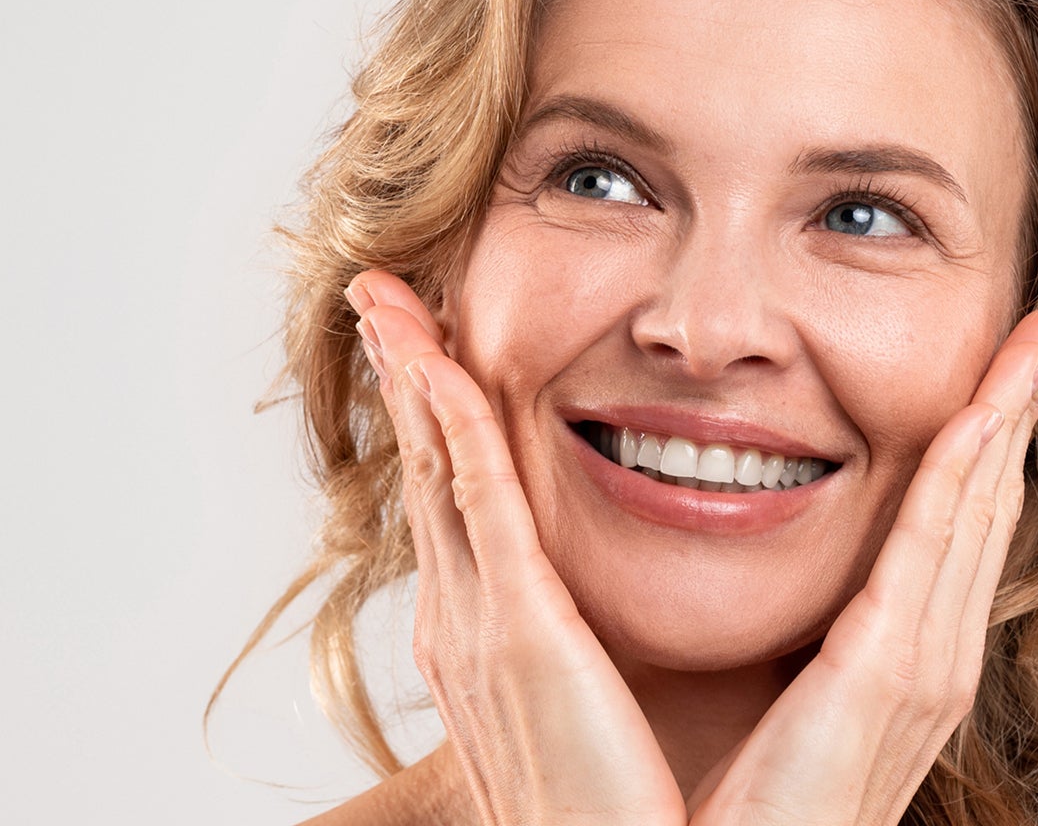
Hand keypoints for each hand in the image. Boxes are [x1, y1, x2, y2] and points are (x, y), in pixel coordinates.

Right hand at [348, 270, 686, 825]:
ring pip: (437, 467)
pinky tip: (437, 361)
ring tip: (388, 302)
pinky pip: (479, 499)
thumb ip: (580, 646)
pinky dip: (454, 422)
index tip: (424, 351)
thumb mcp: (585, 707)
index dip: (433, 420)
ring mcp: (479, 621)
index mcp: (483, 635)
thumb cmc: (617, 807)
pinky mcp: (520, 631)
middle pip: (425, 469)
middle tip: (381, 301)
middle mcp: (463, 618)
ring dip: (412, 376)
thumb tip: (603, 605)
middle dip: (402, 379)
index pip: (452, 501)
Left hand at [688, 308, 1037, 825]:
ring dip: (1006, 421)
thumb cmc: (752, 806)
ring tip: (1034, 347)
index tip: (1007, 369)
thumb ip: (811, 635)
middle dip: (1019, 411)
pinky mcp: (887, 675)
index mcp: (909, 657)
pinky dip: (962, 478)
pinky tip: (980, 416)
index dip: (990, 440)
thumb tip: (782, 568)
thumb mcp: (793, 697)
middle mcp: (934, 657)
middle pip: (988, 506)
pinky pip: (930, 552)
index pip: (960, 524)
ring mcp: (922, 667)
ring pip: (975, 514)